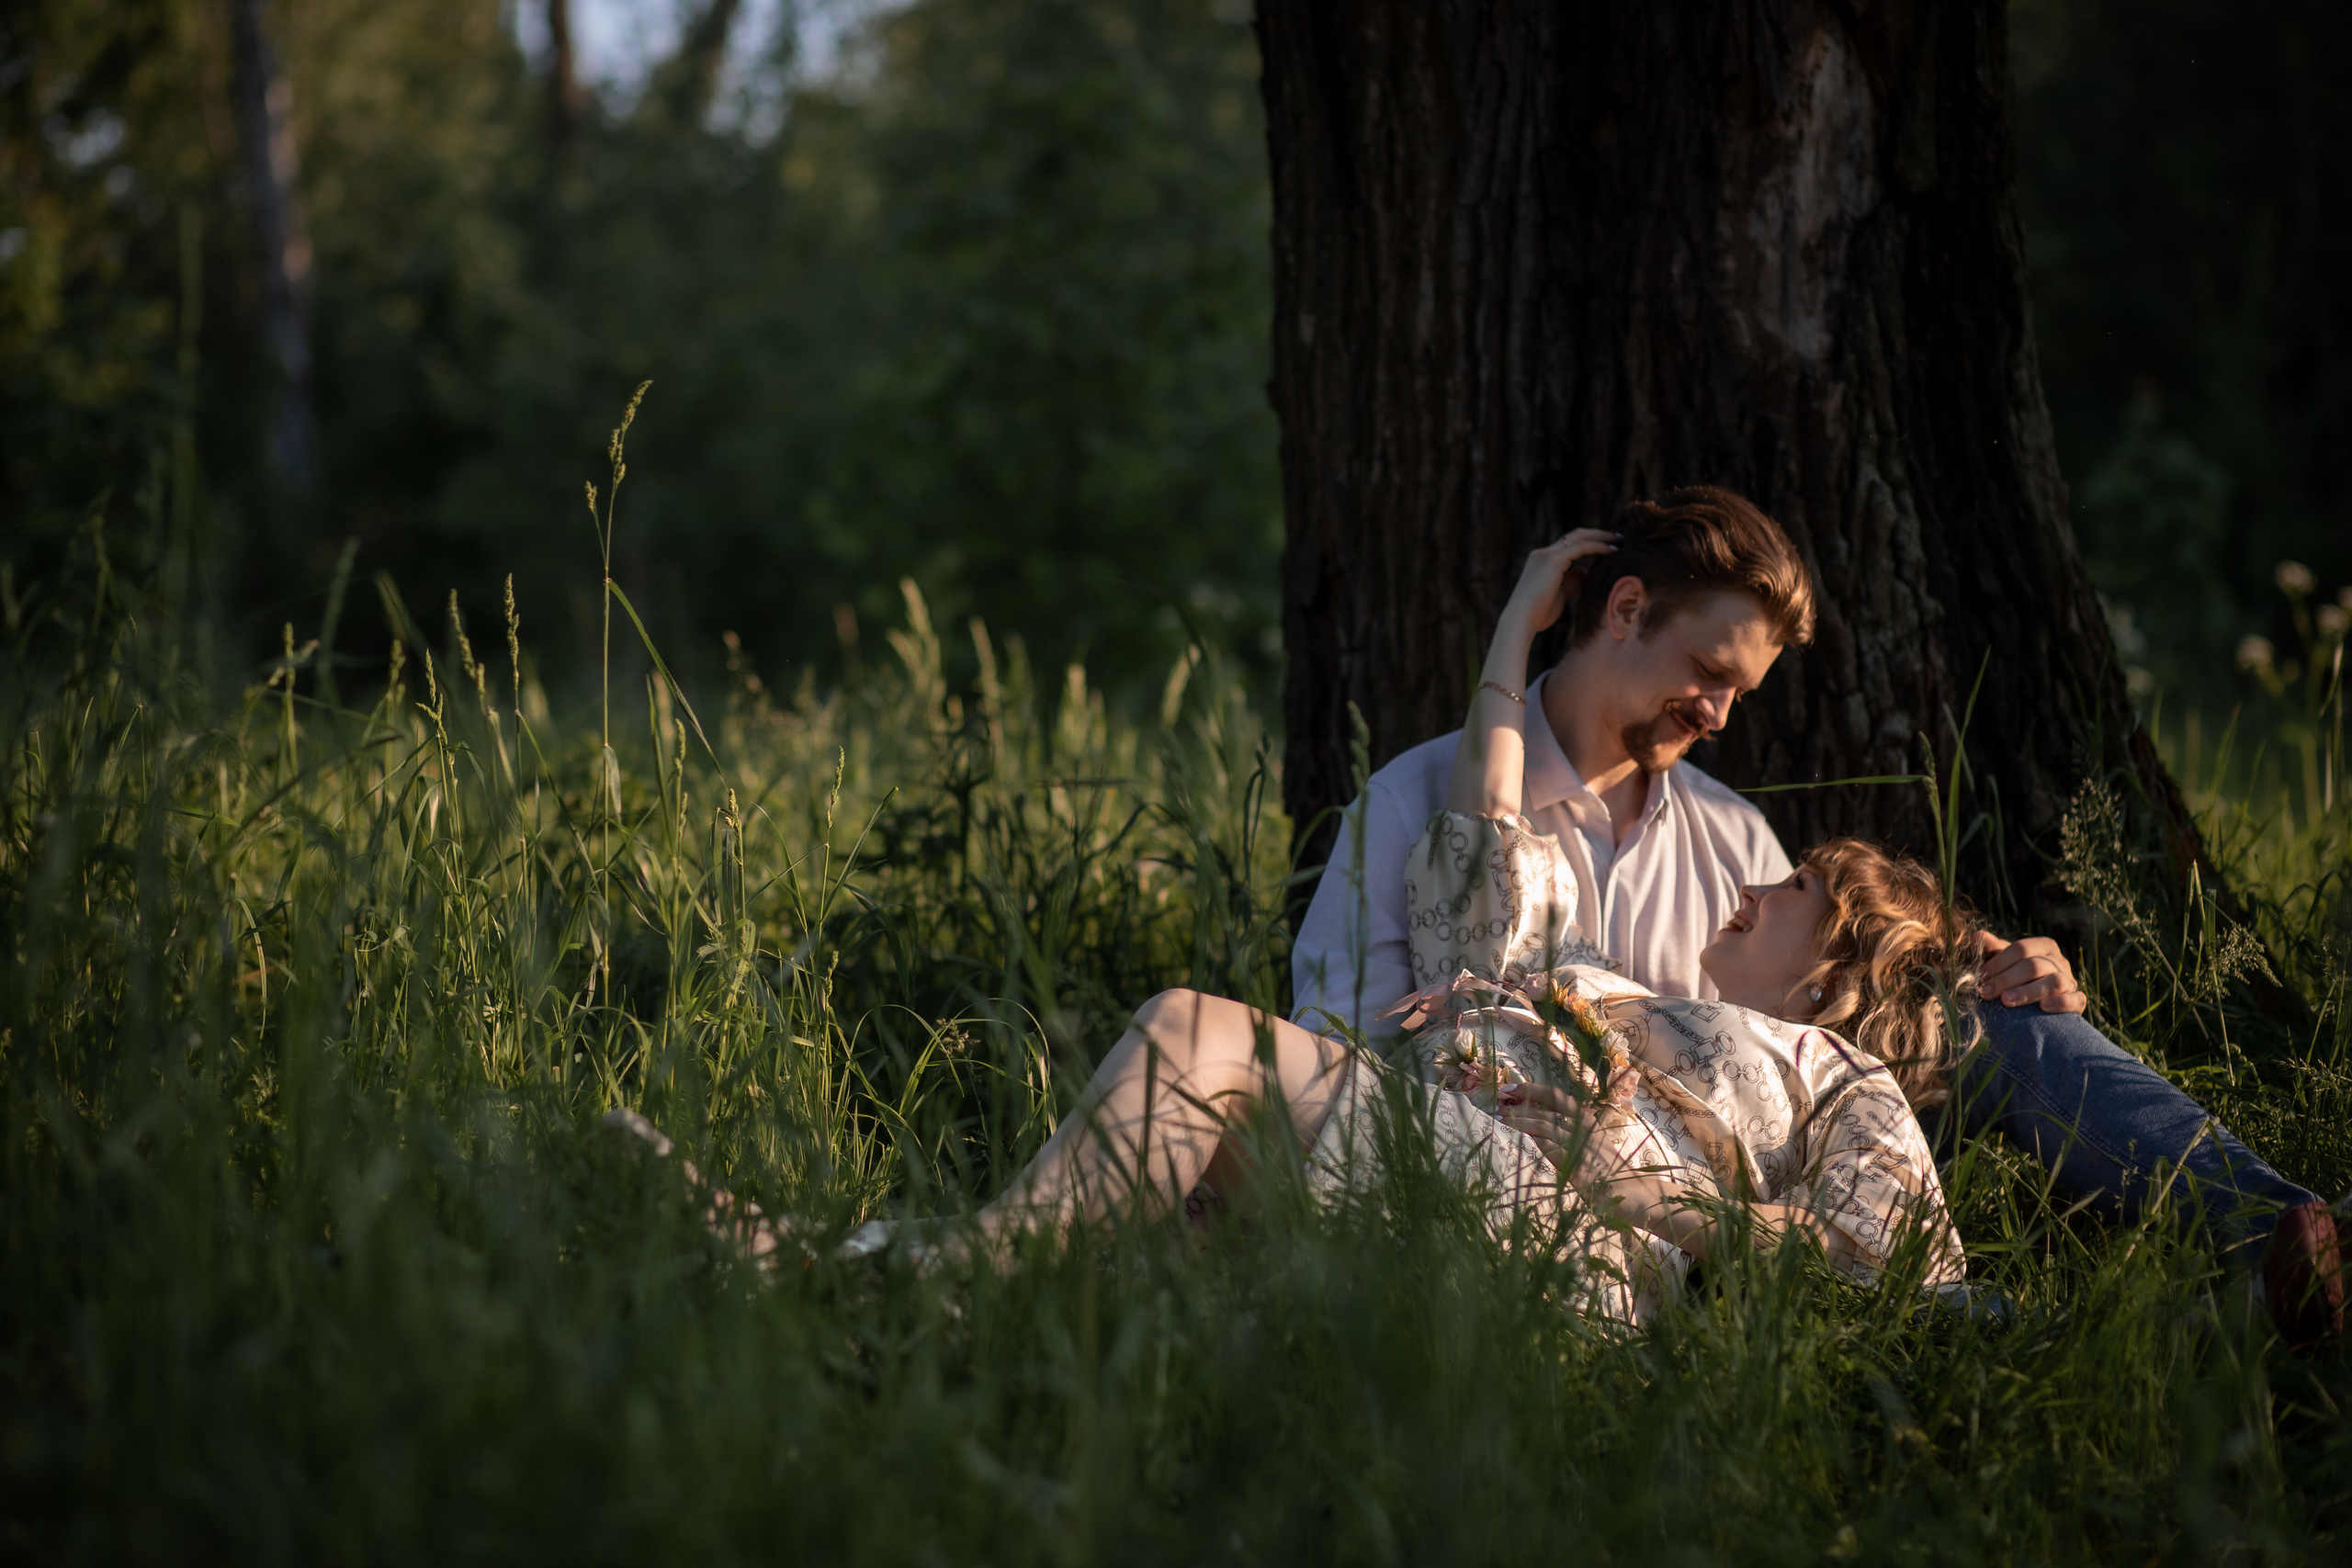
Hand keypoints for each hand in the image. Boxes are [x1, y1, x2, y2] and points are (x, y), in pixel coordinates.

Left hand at [1493, 1081, 1608, 1177]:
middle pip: (1543, 1112)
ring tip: (1500, 1122)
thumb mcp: (1591, 1141)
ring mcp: (1580, 1145)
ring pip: (1543, 1127)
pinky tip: (1517, 1143)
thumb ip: (1570, 1129)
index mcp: (1586, 1118)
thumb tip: (1537, 1121)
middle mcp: (1583, 1127)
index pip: (1555, 1096)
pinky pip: (1549, 1149)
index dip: (1530, 1089)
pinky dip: (1532, 1144)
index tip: (1509, 1087)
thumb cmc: (1607, 1167)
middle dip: (1516, 1109)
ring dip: (1519, 1123)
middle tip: (1495, 1108)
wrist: (1630, 1191)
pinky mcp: (1577, 1166)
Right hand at [1497, 529, 1618, 644]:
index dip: (1589, 543)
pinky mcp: (1553, 560)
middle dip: (1597, 534)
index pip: (1568, 545)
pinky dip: (1598, 547)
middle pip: (1574, 536)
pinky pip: (1581, 547)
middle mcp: (1542, 554)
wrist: (1520, 620)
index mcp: (1541, 561)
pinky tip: (1612, 551)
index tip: (1607, 546)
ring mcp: (1546, 555)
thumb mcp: (1559, 596)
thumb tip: (1585, 572)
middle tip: (1618, 538)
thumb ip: (1571, 582)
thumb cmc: (1537, 616)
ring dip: (1600, 537)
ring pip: (1578, 537)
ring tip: (1620, 541)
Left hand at [1976, 930, 2087, 1013]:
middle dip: (2006, 979)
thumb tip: (1977, 936)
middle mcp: (2059, 960)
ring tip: (2006, 1001)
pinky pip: (2075, 999)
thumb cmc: (2019, 977)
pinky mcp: (2078, 1000)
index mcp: (2043, 946)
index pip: (2021, 948)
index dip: (1999, 962)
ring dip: (2028, 992)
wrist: (2043, 1005)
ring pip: (2054, 982)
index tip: (1981, 976)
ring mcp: (2071, 980)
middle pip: (2034, 965)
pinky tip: (2043, 1007)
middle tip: (1986, 992)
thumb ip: (1993, 949)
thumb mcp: (2006, 961)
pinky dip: (2060, 1003)